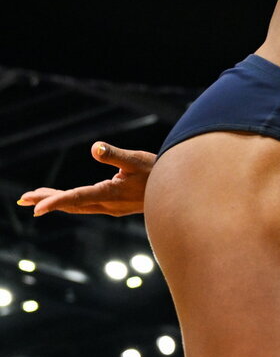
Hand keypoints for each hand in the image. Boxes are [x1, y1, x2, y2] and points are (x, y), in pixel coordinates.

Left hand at [16, 142, 155, 216]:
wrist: (179, 194)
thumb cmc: (159, 173)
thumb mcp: (138, 160)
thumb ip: (116, 155)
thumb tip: (95, 148)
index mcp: (110, 194)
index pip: (77, 198)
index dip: (55, 202)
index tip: (35, 209)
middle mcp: (108, 205)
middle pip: (72, 204)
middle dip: (47, 200)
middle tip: (23, 198)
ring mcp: (111, 208)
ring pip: (78, 205)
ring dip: (57, 201)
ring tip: (36, 197)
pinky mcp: (115, 206)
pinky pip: (86, 205)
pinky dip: (71, 201)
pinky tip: (69, 199)